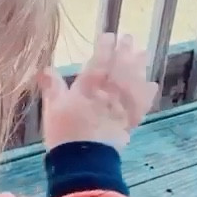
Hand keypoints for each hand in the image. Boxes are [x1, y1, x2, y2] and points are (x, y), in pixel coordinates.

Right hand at [39, 34, 157, 151]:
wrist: (82, 161)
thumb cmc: (63, 133)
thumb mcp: (52, 108)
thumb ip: (52, 86)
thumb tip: (45, 68)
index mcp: (88, 86)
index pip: (100, 60)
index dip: (106, 46)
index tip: (109, 35)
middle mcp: (108, 92)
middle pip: (120, 67)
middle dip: (125, 51)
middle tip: (129, 38)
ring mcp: (121, 106)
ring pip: (134, 81)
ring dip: (139, 66)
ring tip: (142, 54)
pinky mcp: (129, 121)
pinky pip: (142, 104)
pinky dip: (147, 93)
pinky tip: (152, 84)